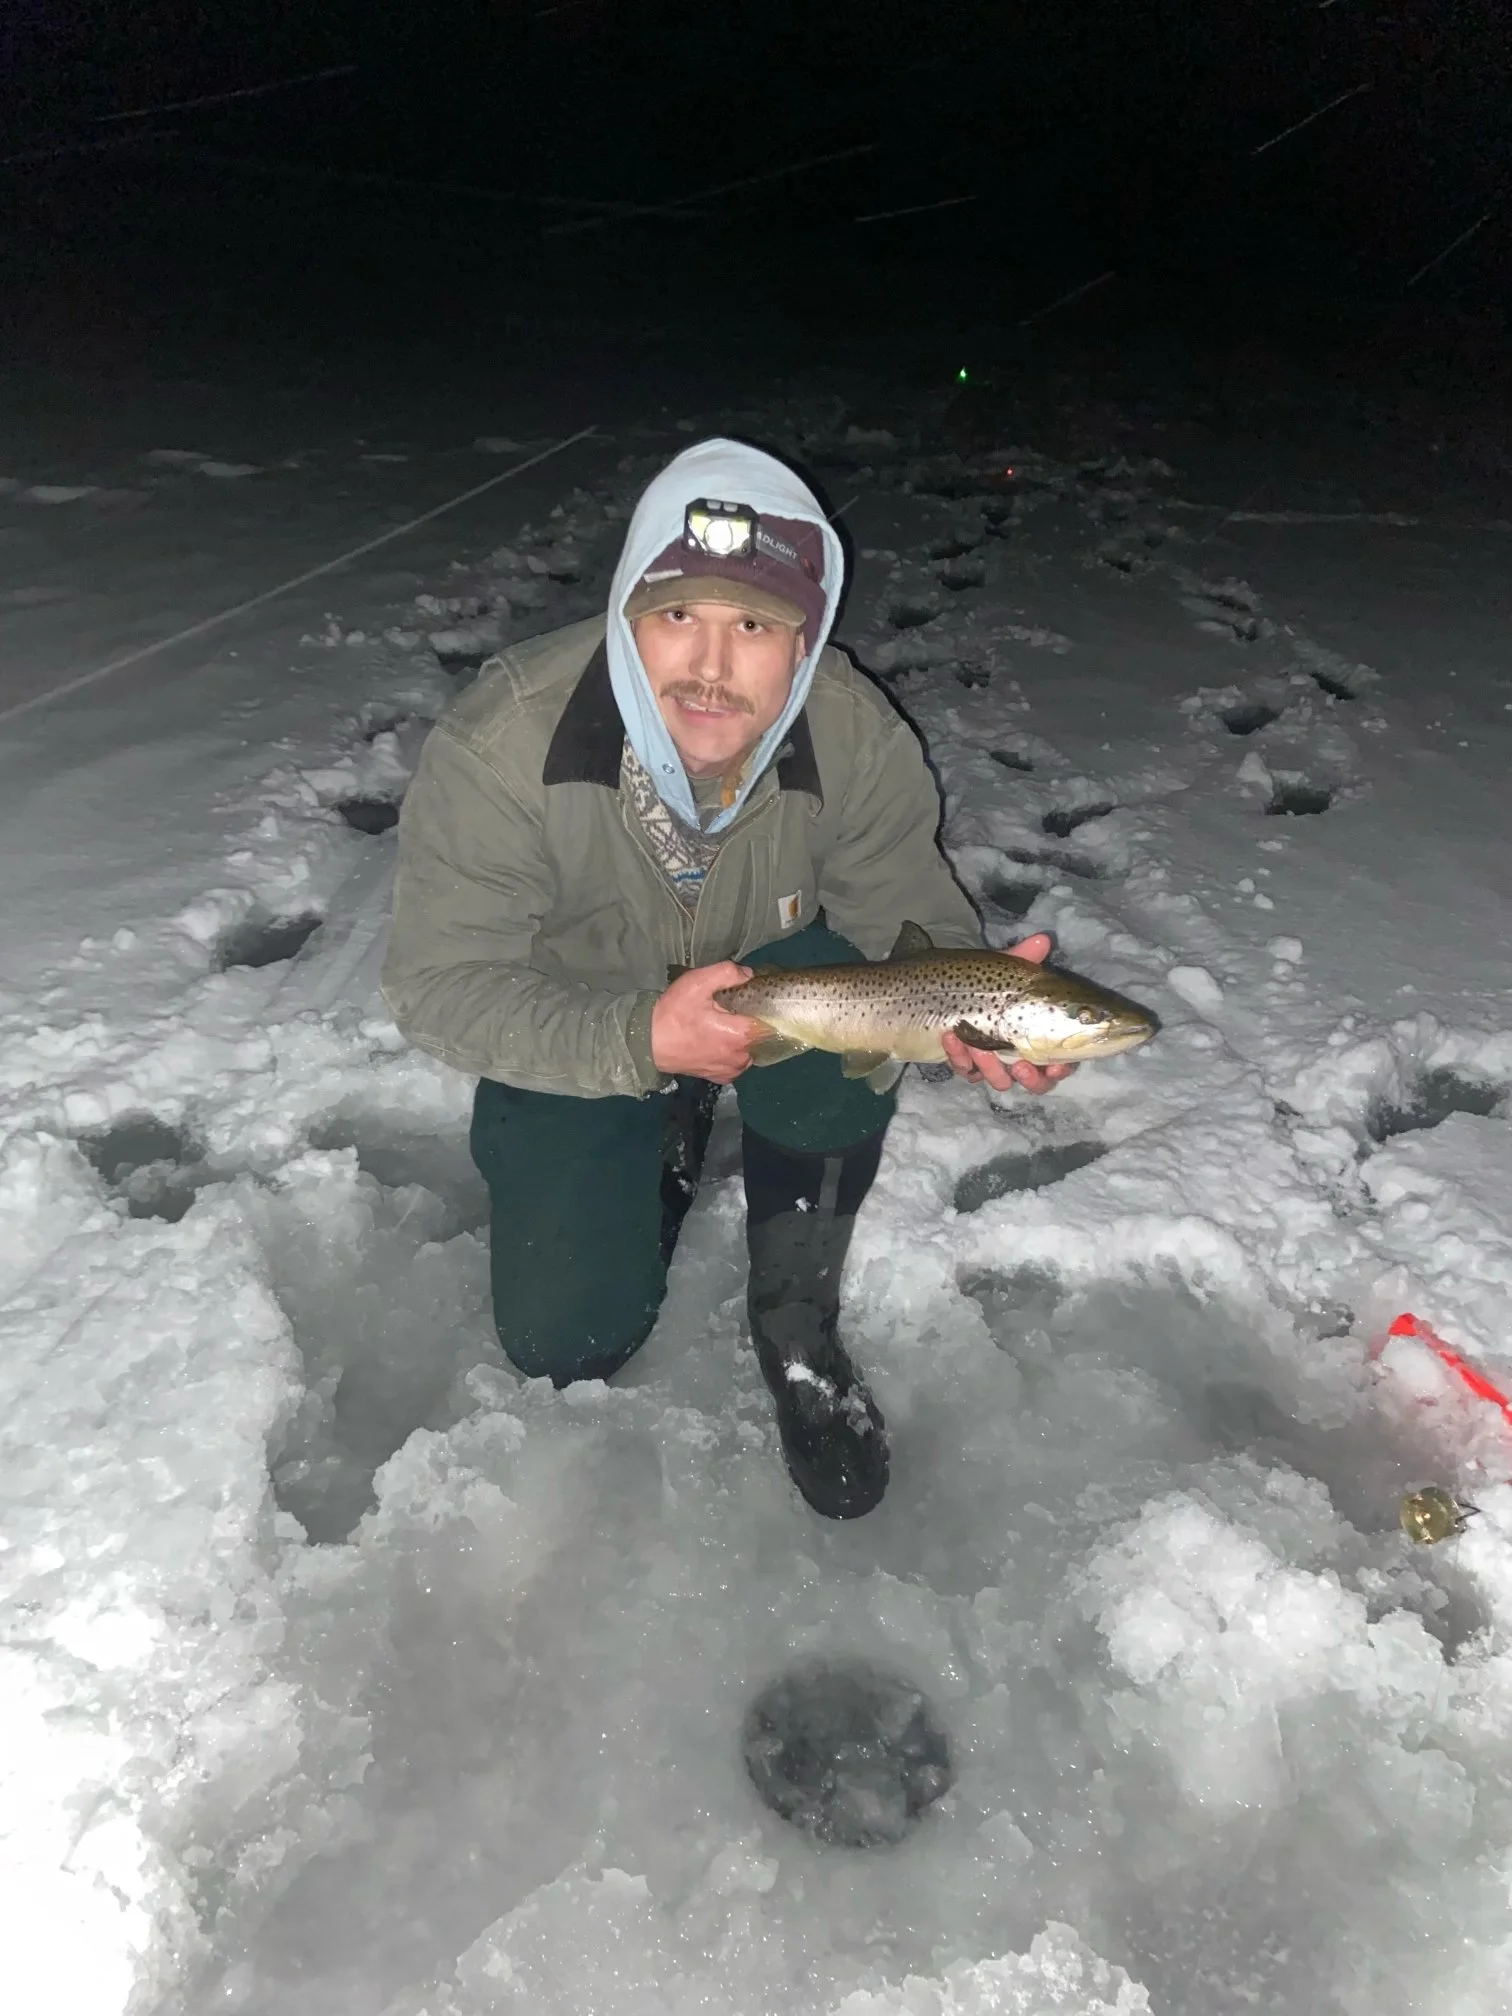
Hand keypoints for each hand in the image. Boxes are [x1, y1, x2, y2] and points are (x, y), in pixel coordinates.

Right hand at [651, 961, 763, 1082]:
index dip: (764, 1009)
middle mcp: (741, 1058)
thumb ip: (727, 973)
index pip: (769, 1023)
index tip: (754, 1000)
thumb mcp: (697, 983)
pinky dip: (732, 1052)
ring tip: (725, 1024)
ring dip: (742, 1038)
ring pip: (750, 1050)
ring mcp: (731, 1071)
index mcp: (741, 1035)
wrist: (647, 1044)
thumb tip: (748, 974)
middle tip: (733, 1010)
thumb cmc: (673, 1014)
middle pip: (760, 1037)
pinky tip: (718, 1040)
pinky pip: (736, 1062)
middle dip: (751, 1023)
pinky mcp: (721, 1078)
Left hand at [940, 932, 1076, 1094]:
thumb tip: (1043, 939)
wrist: (932, 989)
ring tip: (977, 1046)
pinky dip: (958, 1057)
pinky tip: (950, 1037)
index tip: (1055, 1066)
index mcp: (1035, 1032)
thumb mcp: (999, 969)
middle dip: (1030, 1078)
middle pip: (1036, 1081)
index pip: (1059, 1060)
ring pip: (1000, 1080)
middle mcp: (1018, 1052)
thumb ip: (1022, 958)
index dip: (1061, 1067)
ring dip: (990, 1067)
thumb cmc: (975, 980)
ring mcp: (991, 1061)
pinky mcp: (965, 1064)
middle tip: (1019, 1066)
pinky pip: (966, 1070)